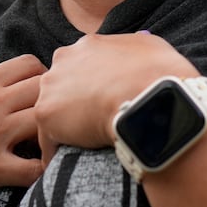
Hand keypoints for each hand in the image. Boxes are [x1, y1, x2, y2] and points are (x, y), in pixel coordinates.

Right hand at [0, 52, 46, 206]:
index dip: (42, 79)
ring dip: (56, 135)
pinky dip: (45, 173)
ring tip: (51, 149)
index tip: (40, 97)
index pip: (31, 65)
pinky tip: (40, 176)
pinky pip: (34, 170)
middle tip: (53, 124)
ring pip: (49, 123)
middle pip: (48, 89)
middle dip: (56, 103)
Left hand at [35, 32, 197, 161]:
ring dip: (65, 126)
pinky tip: (71, 162)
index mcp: (89, 44)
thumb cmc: (159, 75)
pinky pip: (48, 140)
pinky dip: (58, 152)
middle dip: (73, 101)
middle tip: (92, 121)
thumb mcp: (152, 48)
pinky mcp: (47, 115)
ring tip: (81, 146)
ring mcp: (51, 86)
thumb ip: (134, 50)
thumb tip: (136, 58)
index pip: (82, 65)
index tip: (103, 100)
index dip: (92, 84)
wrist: (150, 99)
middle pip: (62, 84)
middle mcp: (64, 59)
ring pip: (53, 110)